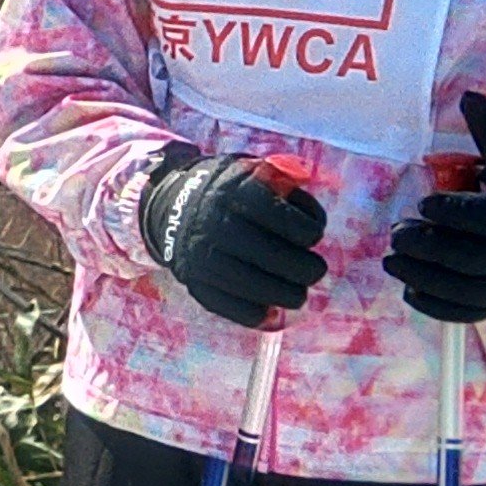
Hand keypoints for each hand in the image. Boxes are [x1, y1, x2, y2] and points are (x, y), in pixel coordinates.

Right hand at [137, 150, 325, 330]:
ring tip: (298, 292)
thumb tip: (307, 187)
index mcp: (232, 193)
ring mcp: (201, 258)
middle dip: (305, 269)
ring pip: (256, 288)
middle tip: (315, 270)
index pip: (283, 218)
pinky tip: (272, 309)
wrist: (170, 207)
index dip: (309, 230)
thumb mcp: (251, 170)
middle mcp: (214, 225)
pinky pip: (232, 308)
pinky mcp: (195, 284)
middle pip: (273, 257)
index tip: (314, 234)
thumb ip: (284, 178)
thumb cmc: (226, 191)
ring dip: (288, 295)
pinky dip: (258, 314)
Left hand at [390, 95, 485, 326]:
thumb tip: (468, 99)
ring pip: (474, 290)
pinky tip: (411, 293)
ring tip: (393, 261)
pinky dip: (442, 307)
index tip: (424, 204)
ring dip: (428, 278)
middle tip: (397, 233)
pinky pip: (477, 312)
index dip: (459, 214)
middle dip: (432, 247)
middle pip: (480, 258)